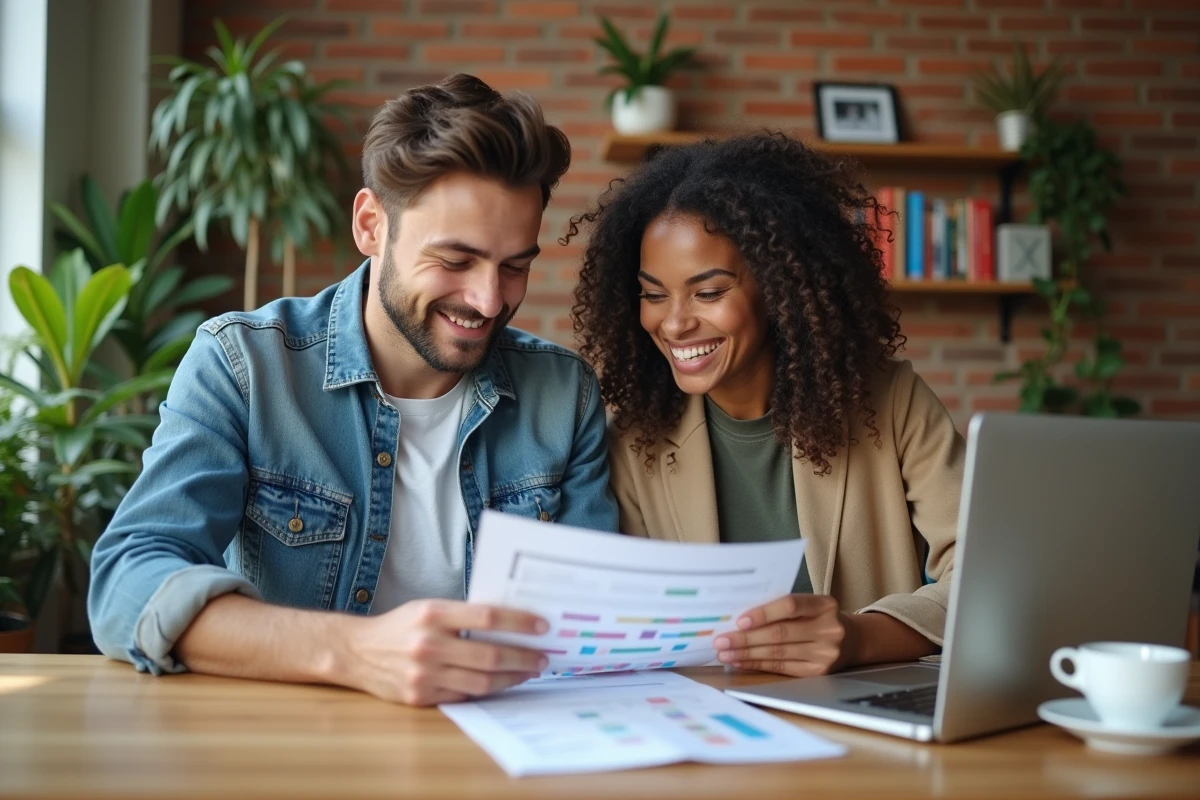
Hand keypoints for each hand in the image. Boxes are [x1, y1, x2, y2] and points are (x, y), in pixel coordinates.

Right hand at [343, 599, 548, 705]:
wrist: (356, 652)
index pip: (487, 617)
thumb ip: (462, 615)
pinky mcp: (421, 697)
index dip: (519, 622)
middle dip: (524, 657)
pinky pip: (465, 696)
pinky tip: (503, 683)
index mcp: (433, 614)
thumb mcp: (427, 608)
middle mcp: (429, 644)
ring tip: (530, 671)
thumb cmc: (399, 626)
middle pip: (490, 655)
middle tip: (544, 657)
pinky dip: (488, 690)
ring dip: (512, 678)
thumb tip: (509, 621)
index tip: (542, 627)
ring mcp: (424, 674)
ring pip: (482, 681)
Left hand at [713, 594, 849, 677]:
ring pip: (778, 653)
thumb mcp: (811, 606)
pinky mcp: (818, 673)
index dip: (764, 613)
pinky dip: (757, 665)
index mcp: (825, 605)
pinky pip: (781, 668)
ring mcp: (825, 654)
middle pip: (780, 634)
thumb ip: (783, 608)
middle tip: (721, 640)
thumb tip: (740, 618)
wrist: (853, 640)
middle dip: (746, 638)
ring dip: (746, 654)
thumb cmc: (820, 618)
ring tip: (725, 652)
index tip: (740, 620)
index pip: (791, 606)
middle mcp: (829, 629)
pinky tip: (740, 662)